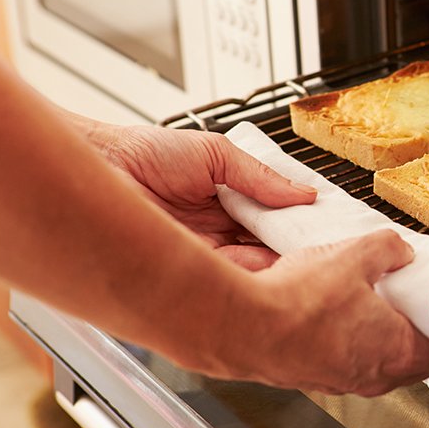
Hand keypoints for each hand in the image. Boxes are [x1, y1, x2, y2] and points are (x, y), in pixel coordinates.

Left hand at [103, 126, 317, 268]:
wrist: (103, 166)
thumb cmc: (146, 153)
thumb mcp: (216, 154)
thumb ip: (260, 175)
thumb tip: (304, 192)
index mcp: (230, 201)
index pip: (275, 218)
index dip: (300, 222)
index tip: (326, 224)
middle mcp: (221, 229)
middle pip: (270, 245)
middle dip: (296, 245)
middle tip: (323, 244)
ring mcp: (208, 250)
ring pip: (256, 264)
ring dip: (279, 261)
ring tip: (305, 255)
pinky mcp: (192, 266)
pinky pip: (232, 274)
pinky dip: (254, 272)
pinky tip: (272, 264)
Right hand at [208, 230, 428, 394]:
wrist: (240, 327)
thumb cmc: (297, 303)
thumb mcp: (355, 256)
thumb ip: (388, 249)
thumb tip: (398, 249)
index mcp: (400, 351)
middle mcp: (376, 374)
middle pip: (419, 358)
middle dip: (423, 330)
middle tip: (421, 300)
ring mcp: (343, 380)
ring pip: (381, 359)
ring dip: (386, 334)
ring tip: (377, 300)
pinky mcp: (314, 376)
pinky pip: (348, 358)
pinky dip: (352, 339)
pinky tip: (337, 311)